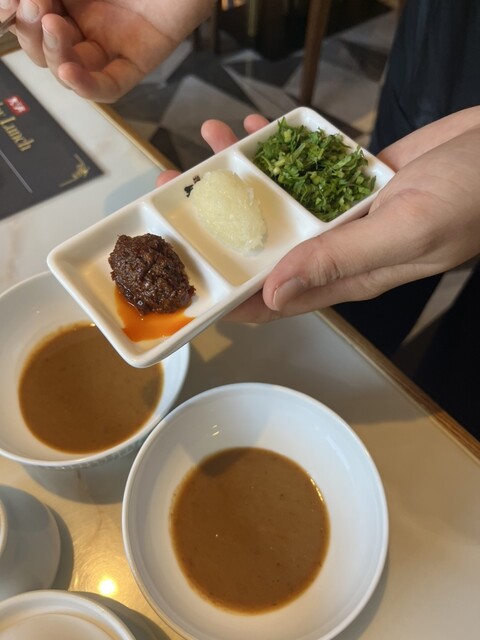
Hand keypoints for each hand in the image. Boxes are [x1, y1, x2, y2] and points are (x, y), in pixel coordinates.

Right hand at [2, 0, 214, 101]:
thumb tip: (10, 5)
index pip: (28, 19)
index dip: (13, 17)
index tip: (6, 5)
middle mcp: (86, 19)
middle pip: (43, 49)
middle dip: (30, 32)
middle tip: (32, 5)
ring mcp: (111, 42)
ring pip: (71, 70)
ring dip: (53, 53)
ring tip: (52, 24)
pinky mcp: (139, 59)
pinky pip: (109, 87)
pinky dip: (87, 86)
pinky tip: (69, 73)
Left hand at [159, 107, 479, 322]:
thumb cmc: (469, 197)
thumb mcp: (402, 232)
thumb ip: (338, 261)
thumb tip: (275, 292)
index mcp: (350, 274)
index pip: (279, 297)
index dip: (234, 295)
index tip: (192, 283)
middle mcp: (341, 248)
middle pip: (270, 246)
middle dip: (222, 227)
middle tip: (179, 199)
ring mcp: (346, 212)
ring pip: (283, 202)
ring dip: (244, 178)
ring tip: (207, 147)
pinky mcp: (353, 178)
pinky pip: (305, 168)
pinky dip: (280, 150)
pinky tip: (255, 129)